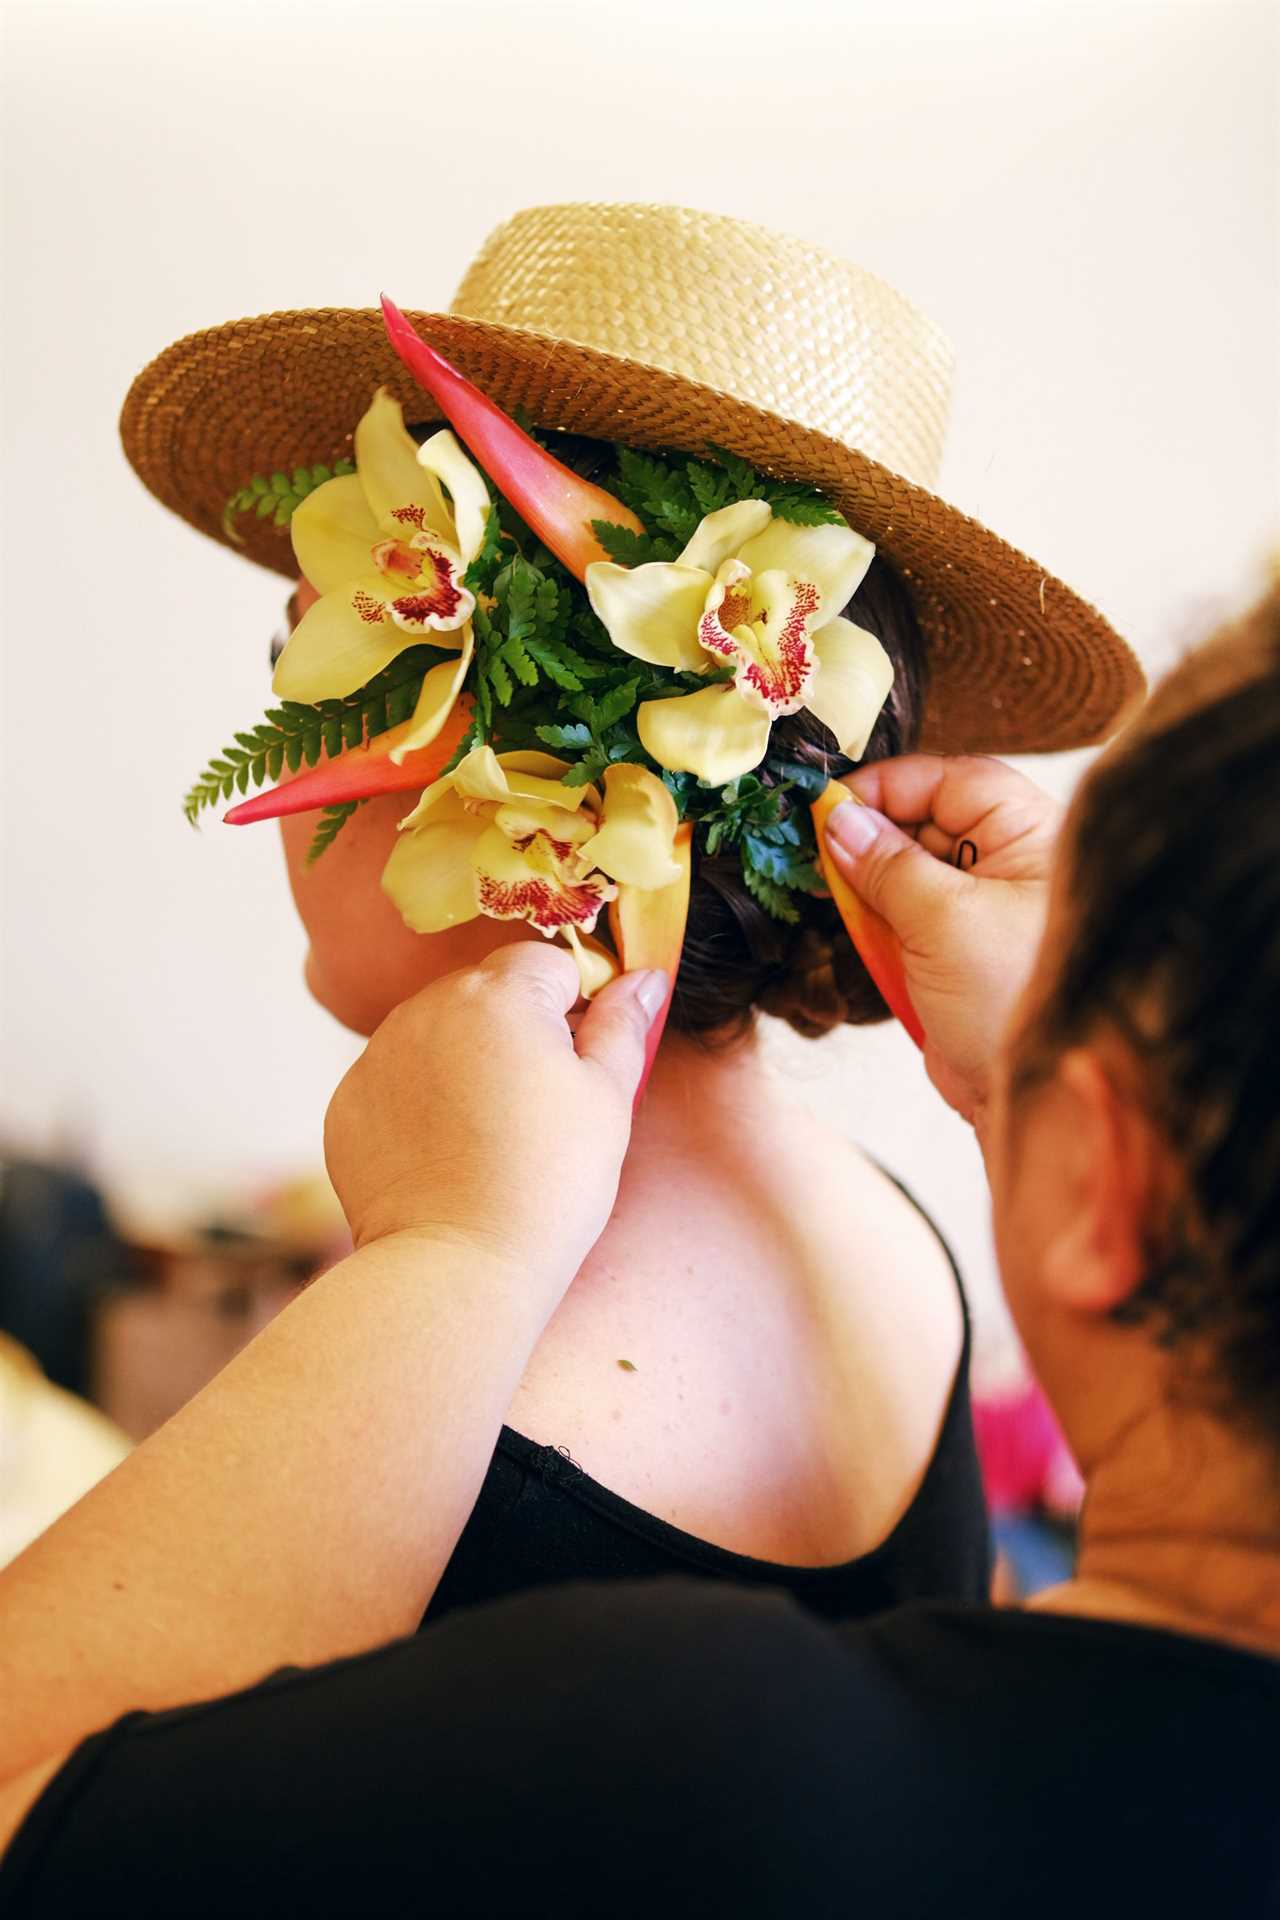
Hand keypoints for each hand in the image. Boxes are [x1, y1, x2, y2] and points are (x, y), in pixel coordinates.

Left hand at [324, 945, 668, 1282]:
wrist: (456, 1264)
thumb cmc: (549, 1182)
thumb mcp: (608, 1099)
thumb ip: (623, 1025)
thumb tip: (644, 977)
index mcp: (499, 994)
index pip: (546, 962)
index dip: (573, 1005)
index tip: (579, 1061)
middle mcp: (428, 1007)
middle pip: (487, 992)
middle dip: (516, 1029)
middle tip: (539, 1105)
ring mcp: (379, 1053)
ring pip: (438, 1032)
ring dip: (466, 1060)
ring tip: (491, 1133)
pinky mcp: (348, 1101)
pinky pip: (396, 1079)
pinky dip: (421, 1102)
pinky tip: (445, 1153)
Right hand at [822, 754, 1060, 1129]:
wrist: (1030, 1098)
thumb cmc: (1013, 996)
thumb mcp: (944, 918)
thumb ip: (886, 863)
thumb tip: (837, 819)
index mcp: (1030, 836)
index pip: (951, 781)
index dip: (889, 787)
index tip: (830, 805)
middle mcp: (1010, 865)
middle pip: (925, 823)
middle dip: (870, 836)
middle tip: (818, 851)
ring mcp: (981, 911)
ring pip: (907, 874)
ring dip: (866, 885)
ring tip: (830, 892)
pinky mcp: (956, 954)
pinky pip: (904, 921)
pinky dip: (875, 924)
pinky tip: (850, 929)